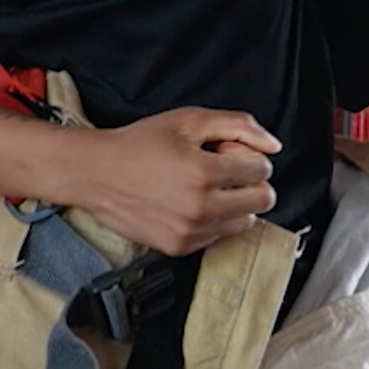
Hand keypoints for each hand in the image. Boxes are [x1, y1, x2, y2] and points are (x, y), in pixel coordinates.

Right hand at [67, 108, 280, 256]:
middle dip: (250, 182)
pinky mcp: (179, 247)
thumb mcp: (189, 120)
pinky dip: (214, 221)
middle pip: (262, 201)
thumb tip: (272, 144)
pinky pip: (218, 237)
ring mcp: (190, 232)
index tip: (228, 152)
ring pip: (245, 223)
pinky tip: (189, 202)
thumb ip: (237, 125)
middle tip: (222, 169)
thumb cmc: (138, 144)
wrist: (96, 173)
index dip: (249, 156)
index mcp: (204, 173)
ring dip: (235, 203)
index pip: (263, 170)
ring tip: (204, 187)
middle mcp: (200, 208)